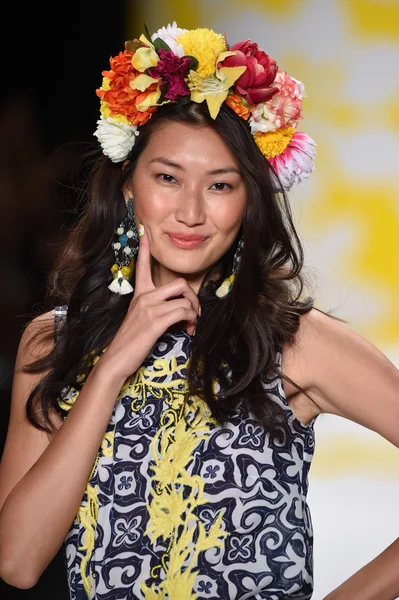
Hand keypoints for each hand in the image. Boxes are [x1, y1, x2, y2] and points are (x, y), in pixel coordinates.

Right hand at [98, 224, 200, 381]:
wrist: (117, 359)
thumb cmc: (131, 342)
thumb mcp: (142, 320)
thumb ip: (157, 310)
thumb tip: (179, 312)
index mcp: (140, 294)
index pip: (143, 265)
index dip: (145, 247)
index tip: (144, 229)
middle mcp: (144, 297)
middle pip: (180, 284)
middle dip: (194, 298)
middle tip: (195, 313)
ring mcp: (149, 309)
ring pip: (185, 299)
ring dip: (195, 313)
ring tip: (191, 326)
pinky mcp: (155, 322)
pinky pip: (183, 312)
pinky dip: (191, 322)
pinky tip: (188, 331)